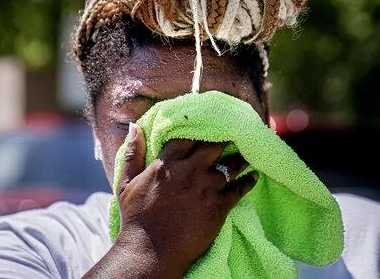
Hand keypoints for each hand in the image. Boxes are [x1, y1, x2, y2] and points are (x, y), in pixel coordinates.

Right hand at [114, 123, 257, 277]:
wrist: (150, 253)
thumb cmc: (136, 218)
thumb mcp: (126, 183)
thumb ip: (132, 153)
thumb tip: (134, 125)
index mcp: (166, 163)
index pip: (188, 136)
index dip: (200, 129)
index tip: (209, 127)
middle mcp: (189, 172)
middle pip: (214, 146)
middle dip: (223, 140)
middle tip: (232, 136)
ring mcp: (206, 189)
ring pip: (230, 165)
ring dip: (239, 159)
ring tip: (246, 154)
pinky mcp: (219, 207)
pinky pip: (240, 189)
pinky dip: (248, 181)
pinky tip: (253, 176)